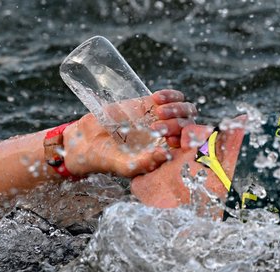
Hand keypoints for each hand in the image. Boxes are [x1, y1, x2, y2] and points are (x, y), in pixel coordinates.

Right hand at [62, 89, 196, 177]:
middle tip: (157, 128)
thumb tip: (168, 155)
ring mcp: (162, 119)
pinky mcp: (152, 104)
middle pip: (190, 126)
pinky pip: (173, 97)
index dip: (186, 141)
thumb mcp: (127, 166)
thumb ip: (146, 163)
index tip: (169, 141)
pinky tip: (157, 99)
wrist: (89, 141)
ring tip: (158, 113)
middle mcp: (169, 137)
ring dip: (177, 109)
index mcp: (169, 154)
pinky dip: (170, 95)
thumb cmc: (108, 159)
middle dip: (179, 124)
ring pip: (185, 109)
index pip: (190, 146)